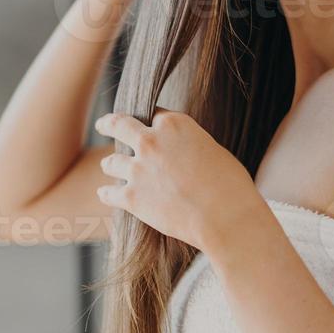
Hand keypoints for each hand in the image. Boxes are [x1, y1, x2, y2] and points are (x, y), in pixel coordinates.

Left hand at [93, 108, 264, 254]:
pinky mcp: (132, 197)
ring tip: (108, 166)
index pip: (153, 115)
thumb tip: (182, 153)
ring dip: (110, 165)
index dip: (150, 122)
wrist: (226, 218)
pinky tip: (105, 194)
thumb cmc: (230, 186)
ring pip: (110, 162)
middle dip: (109, 124)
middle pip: (119, 125)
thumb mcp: (213, 150)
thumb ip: (190, 145)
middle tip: (103, 125)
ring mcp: (138, 169)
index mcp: (174, 124)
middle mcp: (151, 141)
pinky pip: (109, 193)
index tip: (145, 124)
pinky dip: (107, 194)